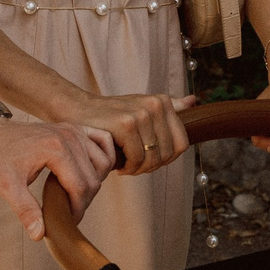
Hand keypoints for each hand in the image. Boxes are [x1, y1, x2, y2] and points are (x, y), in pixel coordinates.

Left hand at [0, 113, 114, 240]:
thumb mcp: (6, 186)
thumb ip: (25, 210)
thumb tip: (40, 234)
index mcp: (56, 150)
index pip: (81, 188)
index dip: (77, 210)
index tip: (67, 221)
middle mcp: (70, 136)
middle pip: (94, 178)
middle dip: (84, 200)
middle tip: (68, 212)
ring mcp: (74, 130)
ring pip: (103, 162)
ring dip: (94, 182)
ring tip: (74, 195)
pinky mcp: (74, 127)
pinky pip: (103, 141)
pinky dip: (104, 157)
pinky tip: (91, 171)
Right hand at [61, 90, 194, 176]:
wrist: (76, 110)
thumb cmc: (110, 115)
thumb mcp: (141, 107)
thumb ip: (169, 106)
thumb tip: (193, 100)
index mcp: (162, 101)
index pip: (181, 144)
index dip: (166, 159)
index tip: (148, 160)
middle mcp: (155, 105)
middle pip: (168, 154)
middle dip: (151, 166)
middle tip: (133, 165)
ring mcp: (141, 113)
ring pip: (153, 159)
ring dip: (138, 169)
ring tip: (125, 165)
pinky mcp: (126, 124)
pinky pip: (137, 159)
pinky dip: (128, 167)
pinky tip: (118, 163)